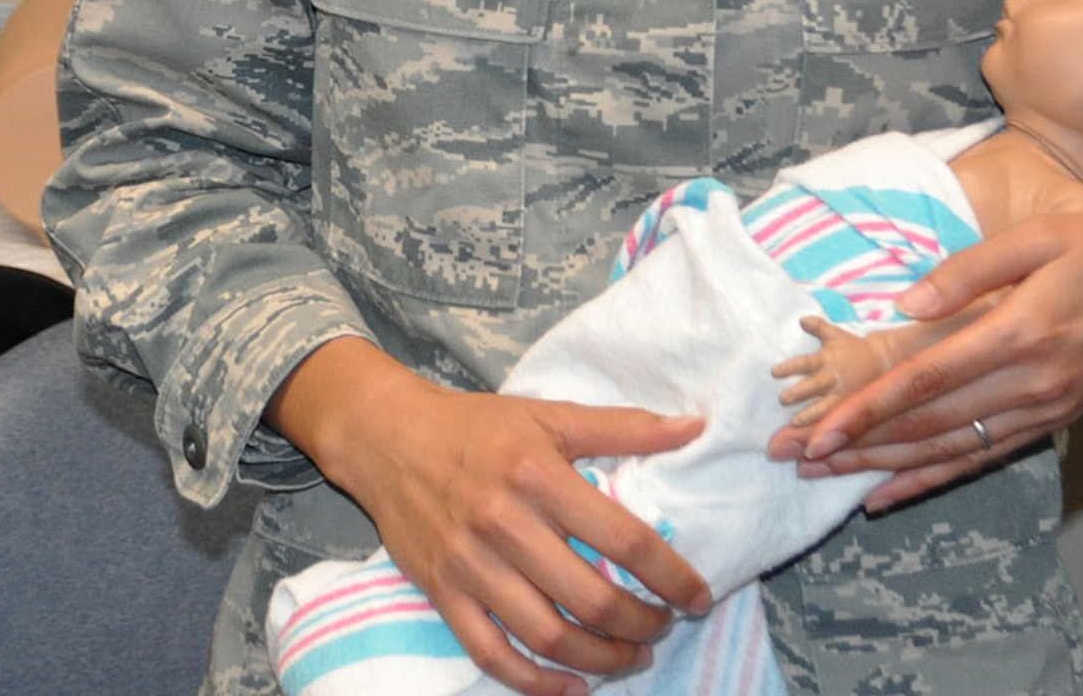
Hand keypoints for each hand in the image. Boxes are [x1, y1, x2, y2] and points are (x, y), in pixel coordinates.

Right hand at [269, 338, 711, 695]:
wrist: (386, 436)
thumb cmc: (476, 425)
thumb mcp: (549, 413)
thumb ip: (624, 426)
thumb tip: (693, 426)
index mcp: (537, 474)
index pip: (623, 539)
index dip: (671, 576)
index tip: (697, 595)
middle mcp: (504, 522)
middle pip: (591, 597)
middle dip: (642, 624)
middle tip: (662, 625)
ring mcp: (470, 564)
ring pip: (548, 636)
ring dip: (602, 659)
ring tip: (631, 656)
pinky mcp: (443, 592)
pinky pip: (492, 655)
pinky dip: (537, 683)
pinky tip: (572, 687)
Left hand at [771, 314, 886, 430]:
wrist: (883, 363)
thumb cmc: (852, 348)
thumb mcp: (836, 335)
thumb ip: (818, 327)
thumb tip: (801, 319)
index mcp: (828, 359)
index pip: (805, 363)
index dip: (790, 367)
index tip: (773, 372)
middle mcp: (834, 378)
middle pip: (813, 387)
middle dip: (797, 394)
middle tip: (781, 399)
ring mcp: (843, 395)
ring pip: (825, 407)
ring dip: (809, 416)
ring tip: (793, 423)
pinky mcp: (851, 408)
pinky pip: (838, 420)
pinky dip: (826, 429)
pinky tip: (814, 439)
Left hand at [787, 210, 1082, 509]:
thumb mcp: (1039, 236)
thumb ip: (970, 269)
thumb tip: (907, 305)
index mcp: (1021, 331)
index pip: (928, 378)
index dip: (869, 407)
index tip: (820, 427)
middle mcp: (1031, 382)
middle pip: (928, 423)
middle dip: (857, 443)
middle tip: (793, 454)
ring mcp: (1043, 409)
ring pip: (950, 448)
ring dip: (883, 465)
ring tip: (824, 474)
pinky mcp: (1051, 420)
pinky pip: (982, 457)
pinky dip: (932, 478)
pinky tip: (886, 492)